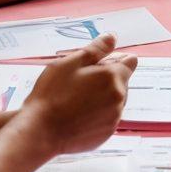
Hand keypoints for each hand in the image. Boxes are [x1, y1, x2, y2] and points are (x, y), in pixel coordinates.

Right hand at [25, 34, 135, 156]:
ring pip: (115, 100)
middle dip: (107, 78)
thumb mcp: (70, 63)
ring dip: (103, 96)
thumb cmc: (52, 94)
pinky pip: (108, 117)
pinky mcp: (106, 133)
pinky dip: (98, 113)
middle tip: (81, 81)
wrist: (40, 131)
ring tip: (77, 99)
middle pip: (122, 81)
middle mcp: (119, 99)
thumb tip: (112, 38)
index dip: (115, 58)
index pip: (130, 61)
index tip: (98, 63)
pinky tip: (78, 114)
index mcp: (112, 78)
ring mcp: (114, 118)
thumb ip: (96, 49)